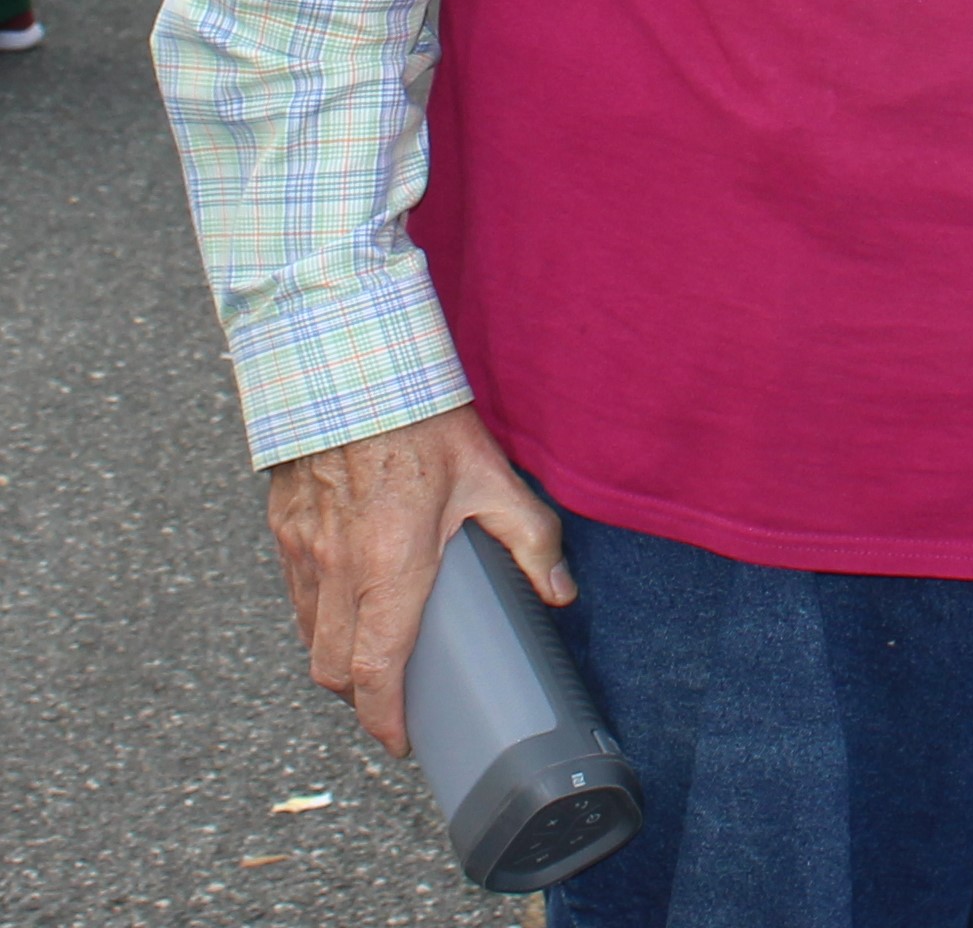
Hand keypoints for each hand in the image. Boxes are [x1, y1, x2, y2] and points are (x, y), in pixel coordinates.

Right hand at [266, 401, 569, 755]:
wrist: (350, 362)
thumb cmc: (423, 417)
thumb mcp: (492, 475)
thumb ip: (530, 538)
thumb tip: (560, 592)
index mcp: (389, 568)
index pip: (375, 672)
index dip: (386, 719)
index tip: (403, 740)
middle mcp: (336, 569)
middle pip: (332, 668)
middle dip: (360, 697)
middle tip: (394, 697)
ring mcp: (302, 548)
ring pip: (308, 633)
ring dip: (335, 656)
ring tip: (373, 653)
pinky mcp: (283, 525)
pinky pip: (295, 591)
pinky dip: (316, 613)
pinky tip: (346, 598)